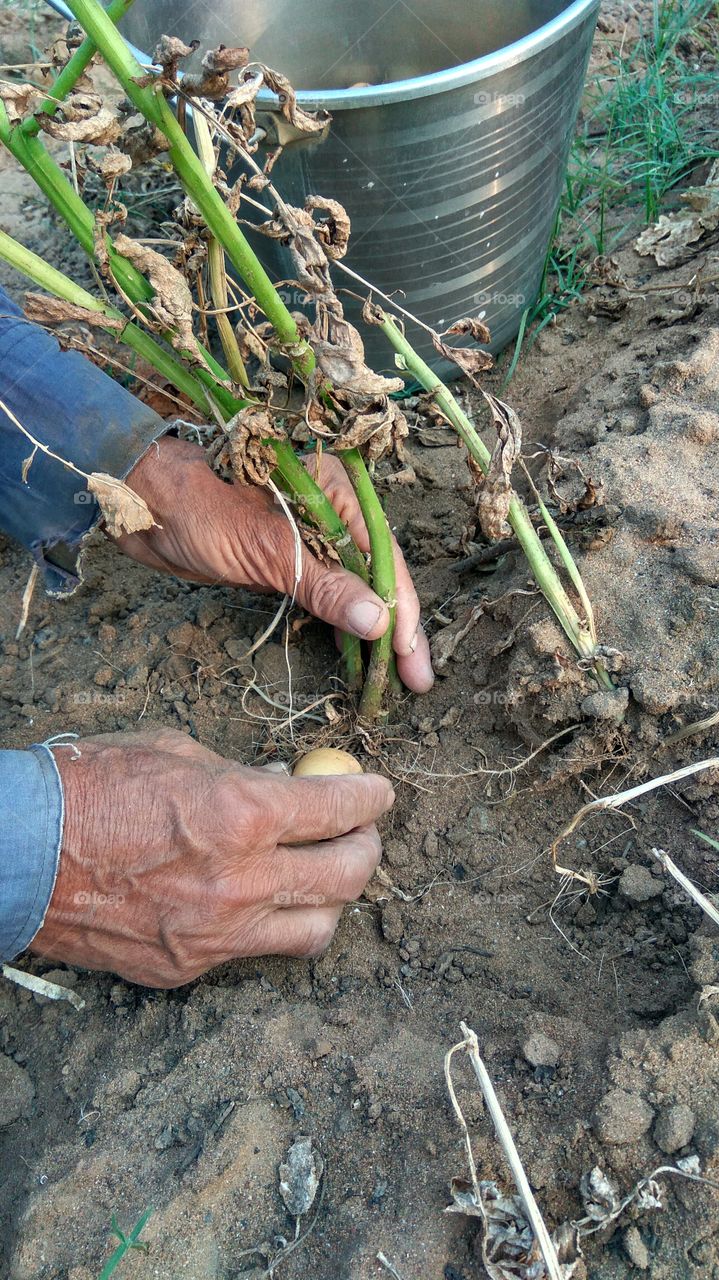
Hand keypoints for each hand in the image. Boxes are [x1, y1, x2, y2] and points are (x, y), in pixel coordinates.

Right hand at [30, 729, 393, 987]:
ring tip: (322, 880)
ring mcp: (217, 934)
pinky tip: (252, 903)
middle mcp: (242, 880)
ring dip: (331, 902)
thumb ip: (242, 774)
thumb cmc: (91, 787)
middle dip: (368, 850)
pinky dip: (264, 926)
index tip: (380, 794)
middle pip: (348, 877)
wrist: (19, 853)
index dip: (372, 799)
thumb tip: (286, 786)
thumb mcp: (176, 752)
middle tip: (363, 836)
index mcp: (244, 813)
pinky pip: (251, 953)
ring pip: (316, 932)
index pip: (341, 811)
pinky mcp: (187, 969)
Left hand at [118, 436, 432, 692]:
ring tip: (394, 679)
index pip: (384, 560)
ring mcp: (312, 539)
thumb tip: (378, 622)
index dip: (401, 611)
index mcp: (340, 495)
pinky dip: (343, 627)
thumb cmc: (201, 510)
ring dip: (373, 634)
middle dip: (397, 630)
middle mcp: (335, 515)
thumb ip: (326, 586)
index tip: (410, 658)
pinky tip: (357, 657)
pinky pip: (327, 597)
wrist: (144, 507)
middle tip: (415, 681)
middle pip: (378, 578)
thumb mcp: (268, 551)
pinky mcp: (287, 562)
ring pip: (355, 591)